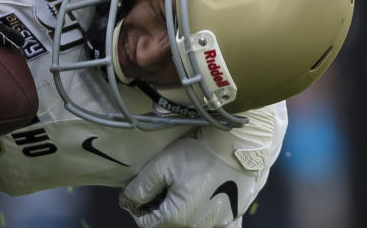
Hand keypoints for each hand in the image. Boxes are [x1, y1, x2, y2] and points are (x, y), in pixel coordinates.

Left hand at [120, 102, 284, 227]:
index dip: (138, 211)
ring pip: (189, 226)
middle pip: (168, 226)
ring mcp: (218, 225)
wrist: (238, 147)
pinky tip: (201, 204)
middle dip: (157, 212)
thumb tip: (128, 202)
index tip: (136, 197)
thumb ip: (141, 188)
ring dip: (178, 214)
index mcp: (178, 217)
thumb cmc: (198, 154)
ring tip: (176, 193)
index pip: (148, 225)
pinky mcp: (234, 218)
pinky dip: (204, 220)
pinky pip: (216, 227)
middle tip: (156, 192)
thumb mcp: (162, 166)